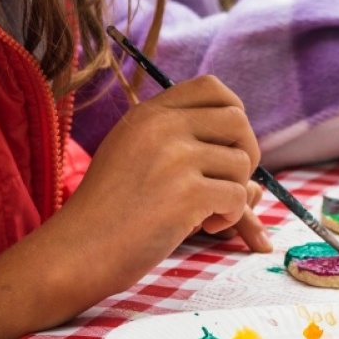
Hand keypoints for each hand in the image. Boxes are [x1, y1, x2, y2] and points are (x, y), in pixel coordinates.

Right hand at [61, 75, 261, 291]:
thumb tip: (262, 185)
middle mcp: (162, 126)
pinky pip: (238, 196)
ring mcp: (175, 157)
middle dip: (246, 154)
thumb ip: (187, 154)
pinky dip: (230, 217)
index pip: (212, 87)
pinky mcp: (187, 192)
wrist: (76, 251)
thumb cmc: (108, 215)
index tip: (229, 143)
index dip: (234, 111)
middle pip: (238, 120)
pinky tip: (204, 227)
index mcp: (149, 114)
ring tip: (205, 213)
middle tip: (228, 183)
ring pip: (242, 163)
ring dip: (234, 193)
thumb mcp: (138, 163)